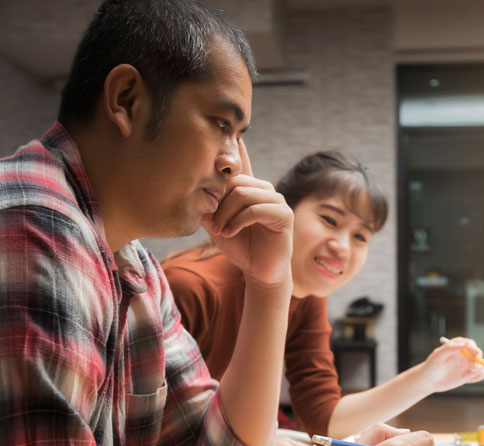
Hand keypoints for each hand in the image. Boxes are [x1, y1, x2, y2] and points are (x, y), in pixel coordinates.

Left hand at [206, 141, 292, 287]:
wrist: (260, 271)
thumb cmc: (240, 247)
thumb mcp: (217, 225)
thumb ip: (209, 207)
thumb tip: (199, 190)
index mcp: (249, 188)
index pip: (239, 163)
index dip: (232, 150)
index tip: (227, 136)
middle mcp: (264, 189)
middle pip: (235, 181)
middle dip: (218, 202)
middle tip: (211, 223)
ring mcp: (276, 200)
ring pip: (244, 194)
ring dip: (226, 214)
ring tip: (219, 231)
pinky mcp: (284, 215)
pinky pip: (256, 209)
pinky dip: (238, 221)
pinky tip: (229, 232)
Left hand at [418, 337, 483, 392]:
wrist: (429, 381)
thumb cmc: (431, 366)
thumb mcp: (437, 357)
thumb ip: (449, 349)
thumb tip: (463, 345)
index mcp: (457, 346)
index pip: (470, 344)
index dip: (474, 348)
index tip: (476, 354)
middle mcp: (465, 354)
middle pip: (478, 354)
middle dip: (478, 360)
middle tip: (472, 367)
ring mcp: (468, 364)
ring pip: (482, 364)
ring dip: (479, 370)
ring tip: (466, 376)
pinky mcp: (470, 374)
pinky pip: (481, 374)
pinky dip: (478, 377)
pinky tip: (467, 380)